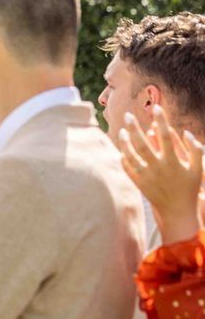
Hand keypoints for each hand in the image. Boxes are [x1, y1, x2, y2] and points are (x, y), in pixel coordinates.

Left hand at [120, 106, 204, 242]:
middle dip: (135, 127)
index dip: (161, 120)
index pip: (165, 135)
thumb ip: (195, 149)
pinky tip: (122, 150)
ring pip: (131, 155)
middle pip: (142, 143)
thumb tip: (186, 132)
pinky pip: (127, 168)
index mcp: (173, 161)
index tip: (156, 107)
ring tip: (122, 130)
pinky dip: (123, 158)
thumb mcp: (198, 169)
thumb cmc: (189, 188)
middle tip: (129, 115)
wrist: (176, 211)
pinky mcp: (138, 183)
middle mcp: (157, 167)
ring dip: (124, 142)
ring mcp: (146, 176)